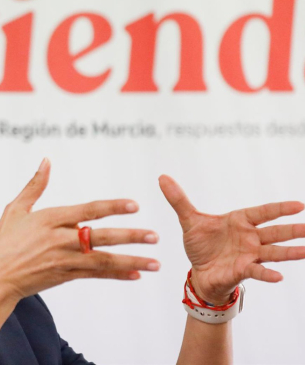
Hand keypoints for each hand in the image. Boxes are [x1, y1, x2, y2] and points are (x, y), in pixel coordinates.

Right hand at [0, 159, 160, 302]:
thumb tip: (46, 160)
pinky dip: (116, 275)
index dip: (112, 207)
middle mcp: (60, 240)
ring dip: (131, 260)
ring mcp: (64, 260)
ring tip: (156, 262)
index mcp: (50, 219)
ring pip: (103, 260)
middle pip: (101, 237)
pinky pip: (95, 275)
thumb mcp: (16, 209)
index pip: (88, 210)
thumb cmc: (4, 240)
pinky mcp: (65, 276)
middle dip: (130, 236)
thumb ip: (35, 185)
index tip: (134, 205)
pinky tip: (136, 274)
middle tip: (155, 236)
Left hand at [159, 175, 304, 304]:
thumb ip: (178, 200)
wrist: (199, 272)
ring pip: (273, 252)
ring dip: (290, 252)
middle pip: (274, 232)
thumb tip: (162, 177)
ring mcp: (249, 255)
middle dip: (292, 230)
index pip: (262, 212)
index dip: (279, 209)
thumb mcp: (188, 220)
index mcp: (239, 221)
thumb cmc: (200, 245)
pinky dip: (267, 274)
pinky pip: (257, 272)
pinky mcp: (242, 270)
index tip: (300, 205)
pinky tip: (278, 277)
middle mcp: (249, 238)